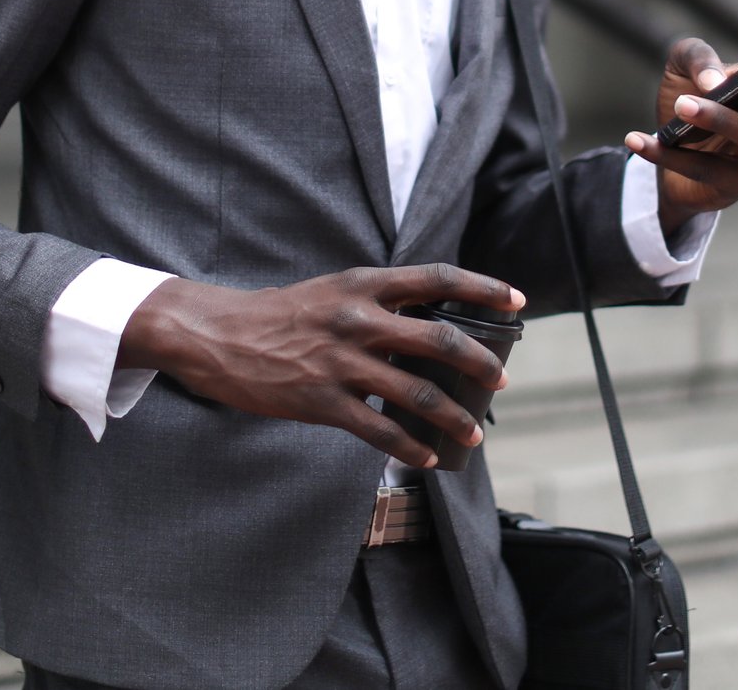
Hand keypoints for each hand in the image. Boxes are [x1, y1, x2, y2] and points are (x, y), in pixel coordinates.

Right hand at [118, 262, 524, 467]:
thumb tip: (428, 320)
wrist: (220, 335)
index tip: (517, 300)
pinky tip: (428, 458)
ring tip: (472, 432)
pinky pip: (379, 430)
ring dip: (452, 415)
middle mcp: (359, 317)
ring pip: (416, 391)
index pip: (438, 278)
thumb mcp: (335, 290)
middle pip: (438, 338)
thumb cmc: (282, 313)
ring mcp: (342, 361)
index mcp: (365, 283)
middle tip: (499, 380)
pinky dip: (410, 447)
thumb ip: (379, 301)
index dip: (483, 288)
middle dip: (479, 361)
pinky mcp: (323, 401)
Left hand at [625, 34, 737, 232]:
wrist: (664, 148)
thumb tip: (713, 82)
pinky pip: (701, 170)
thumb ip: (696, 55)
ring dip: (720, 120)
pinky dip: (666, 154)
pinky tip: (637, 138)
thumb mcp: (683, 64)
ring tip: (683, 104)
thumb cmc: (688, 96)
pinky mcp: (732, 187)